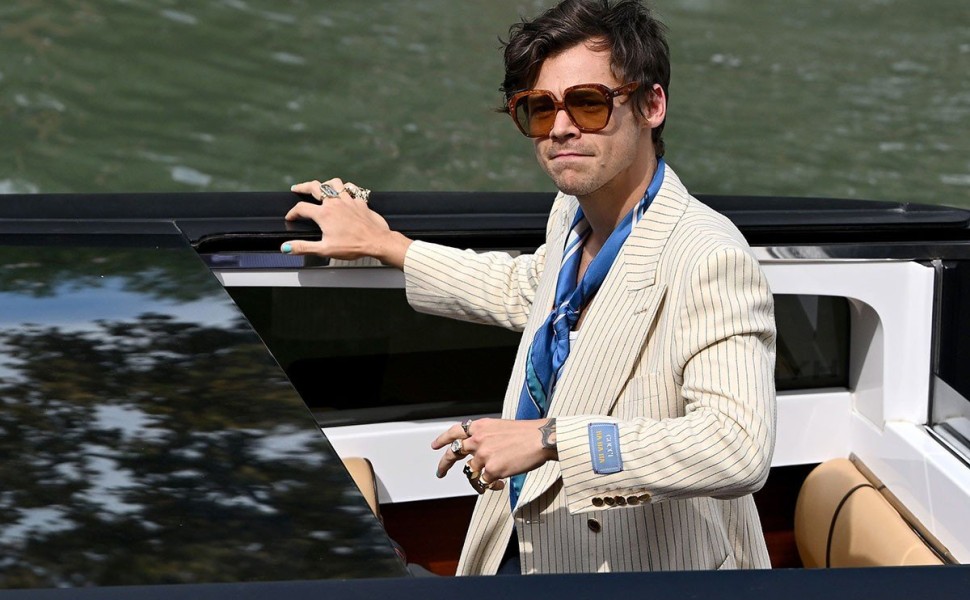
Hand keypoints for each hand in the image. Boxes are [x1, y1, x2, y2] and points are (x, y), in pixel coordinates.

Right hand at [282, 177, 410, 267]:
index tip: (290, 217)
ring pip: (334, 183)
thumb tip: (286, 247)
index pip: (301, 208)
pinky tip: (345, 192)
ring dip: (325, 183)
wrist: (377, 241)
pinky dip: (345, 188)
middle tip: (297, 188)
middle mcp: (335, 203)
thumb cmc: (353, 246)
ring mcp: (349, 200)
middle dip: (303, 187)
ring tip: (321, 187)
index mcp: (324, 214)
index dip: (292, 213)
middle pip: (315, 187)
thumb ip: (303, 247)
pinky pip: (351, 188)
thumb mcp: (325, 250)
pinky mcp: (360, 201)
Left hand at [432, 418, 557, 488]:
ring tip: (493, 478)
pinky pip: (484, 482)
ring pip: (471, 471)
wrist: (541, 439)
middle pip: (453, 453)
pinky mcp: (491, 470)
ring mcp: (483, 455)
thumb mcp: (500, 427)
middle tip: (440, 472)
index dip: (443, 439)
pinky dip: (491, 485)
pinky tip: (500, 483)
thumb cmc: (527, 433)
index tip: (435, 446)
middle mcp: (478, 440)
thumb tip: (479, 449)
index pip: (454, 432)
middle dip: (444, 464)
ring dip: (480, 476)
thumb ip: (486, 436)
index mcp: (480, 427)